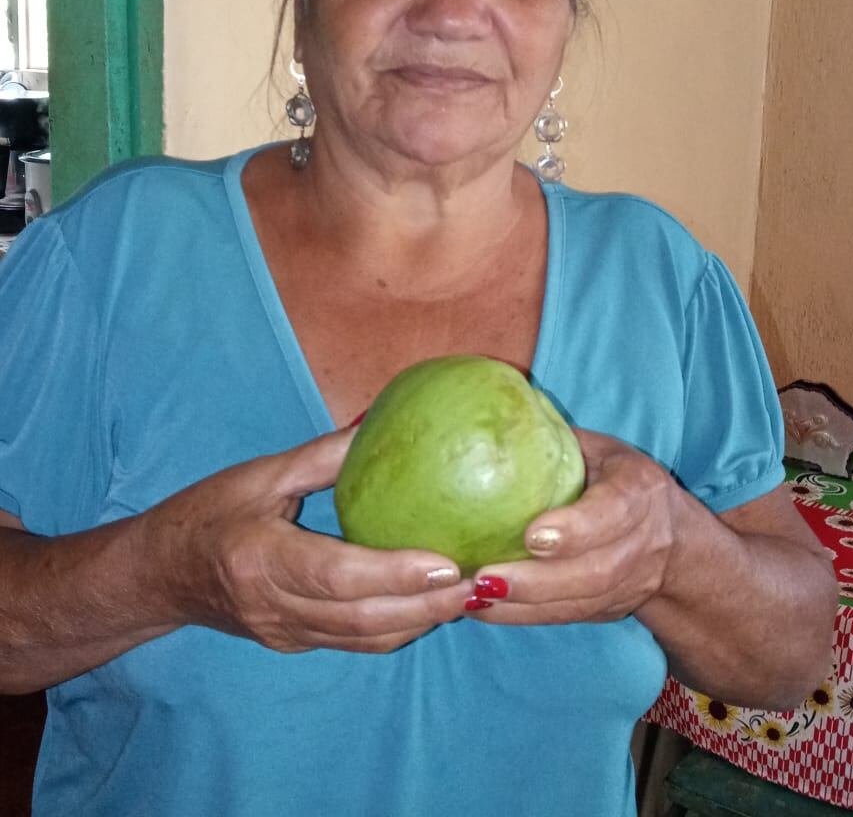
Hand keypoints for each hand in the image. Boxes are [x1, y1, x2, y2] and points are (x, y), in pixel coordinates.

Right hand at [136, 427, 467, 652]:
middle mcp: (274, 605)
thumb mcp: (260, 474)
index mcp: (261, 558)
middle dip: (428, 606)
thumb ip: (322, 456)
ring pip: (366, 638)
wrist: (157, 573)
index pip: (337, 575)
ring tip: (471, 593)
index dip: (394, 573)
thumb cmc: (206, 512)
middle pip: (363, 618)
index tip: (446, 563)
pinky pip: (355, 641)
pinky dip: (397, 626)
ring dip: (421, 621)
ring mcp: (284, 632)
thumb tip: (380, 422)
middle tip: (481, 580)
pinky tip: (430, 603)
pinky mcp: (294, 643)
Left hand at [463, 429, 679, 622]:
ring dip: (522, 605)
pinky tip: (478, 608)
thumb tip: (498, 403)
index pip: (613, 512)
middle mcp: (640, 542)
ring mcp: (626, 583)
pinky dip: (520, 617)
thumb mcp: (605, 450)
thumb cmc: (623, 480)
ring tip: (473, 597)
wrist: (677, 545)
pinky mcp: (606, 610)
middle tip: (485, 577)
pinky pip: (563, 617)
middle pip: (594, 572)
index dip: (577, 528)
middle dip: (538, 581)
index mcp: (639, 490)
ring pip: (577, 603)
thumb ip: (560, 437)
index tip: (532, 534)